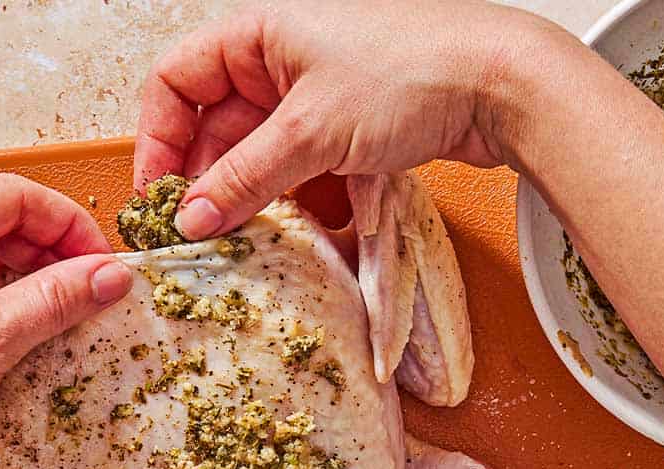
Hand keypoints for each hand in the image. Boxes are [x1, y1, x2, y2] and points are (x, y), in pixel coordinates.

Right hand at [134, 0, 565, 238]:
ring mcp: (315, 94)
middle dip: (209, 180)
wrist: (505, 85)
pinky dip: (294, 197)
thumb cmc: (412, 74)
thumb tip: (193, 219)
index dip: (159, 139)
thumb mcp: (310, 131)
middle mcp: (279, 60)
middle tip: (203, 234)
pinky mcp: (346, 126)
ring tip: (250, 239)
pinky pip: (298, 165)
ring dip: (253, 196)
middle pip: (215, 125)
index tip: (160, 197)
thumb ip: (244, 180)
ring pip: (258, 152)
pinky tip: (302, 226)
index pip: (176, 82)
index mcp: (257, 34)